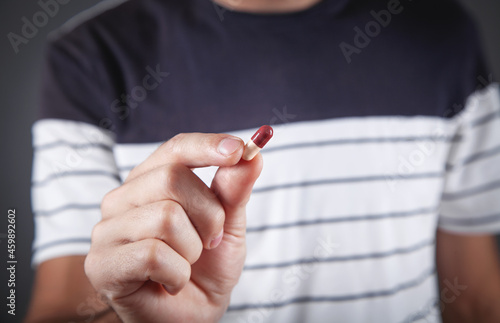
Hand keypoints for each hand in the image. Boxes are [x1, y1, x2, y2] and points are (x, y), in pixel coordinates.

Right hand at [84, 133, 262, 321]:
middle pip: (173, 178)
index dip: (208, 145)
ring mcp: (107, 230)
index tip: (240, 149)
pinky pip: (154, 254)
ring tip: (187, 264)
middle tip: (210, 241)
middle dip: (209, 214)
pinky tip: (172, 282)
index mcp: (151, 181)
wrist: (190, 317)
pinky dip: (178, 274)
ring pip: (165, 217)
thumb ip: (234, 190)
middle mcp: (123, 199)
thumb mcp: (228, 227)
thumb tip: (253, 153)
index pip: (176, 148)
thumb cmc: (206, 269)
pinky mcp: (101, 264)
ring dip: (193, 249)